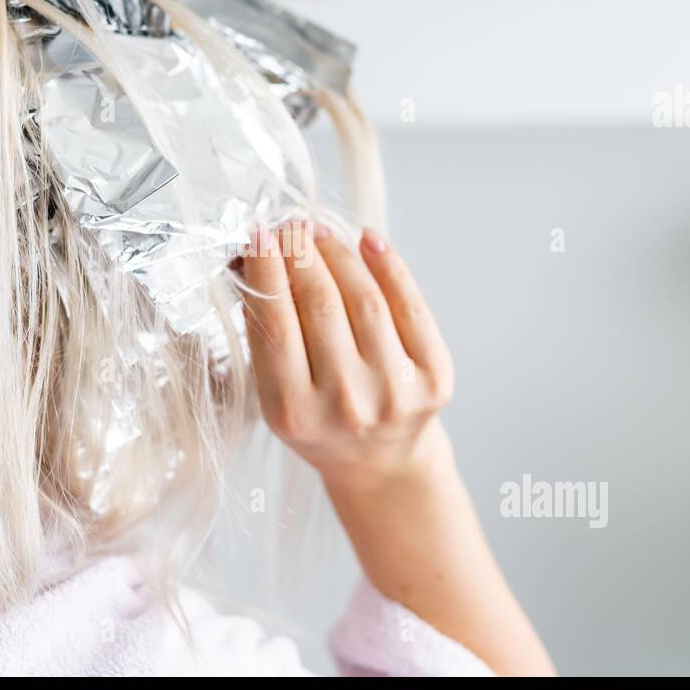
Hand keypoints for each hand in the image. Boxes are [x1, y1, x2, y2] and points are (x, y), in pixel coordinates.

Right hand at [239, 222, 454, 489]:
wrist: (380, 462)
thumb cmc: (318, 419)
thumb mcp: (276, 393)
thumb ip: (264, 333)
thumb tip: (255, 258)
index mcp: (294, 413)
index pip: (276, 326)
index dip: (267, 273)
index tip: (259, 237)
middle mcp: (347, 404)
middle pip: (321, 306)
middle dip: (301, 255)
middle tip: (290, 227)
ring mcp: (395, 391)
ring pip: (365, 300)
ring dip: (339, 254)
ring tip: (320, 232)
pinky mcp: (434, 378)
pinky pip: (410, 306)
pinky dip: (389, 267)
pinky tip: (369, 242)